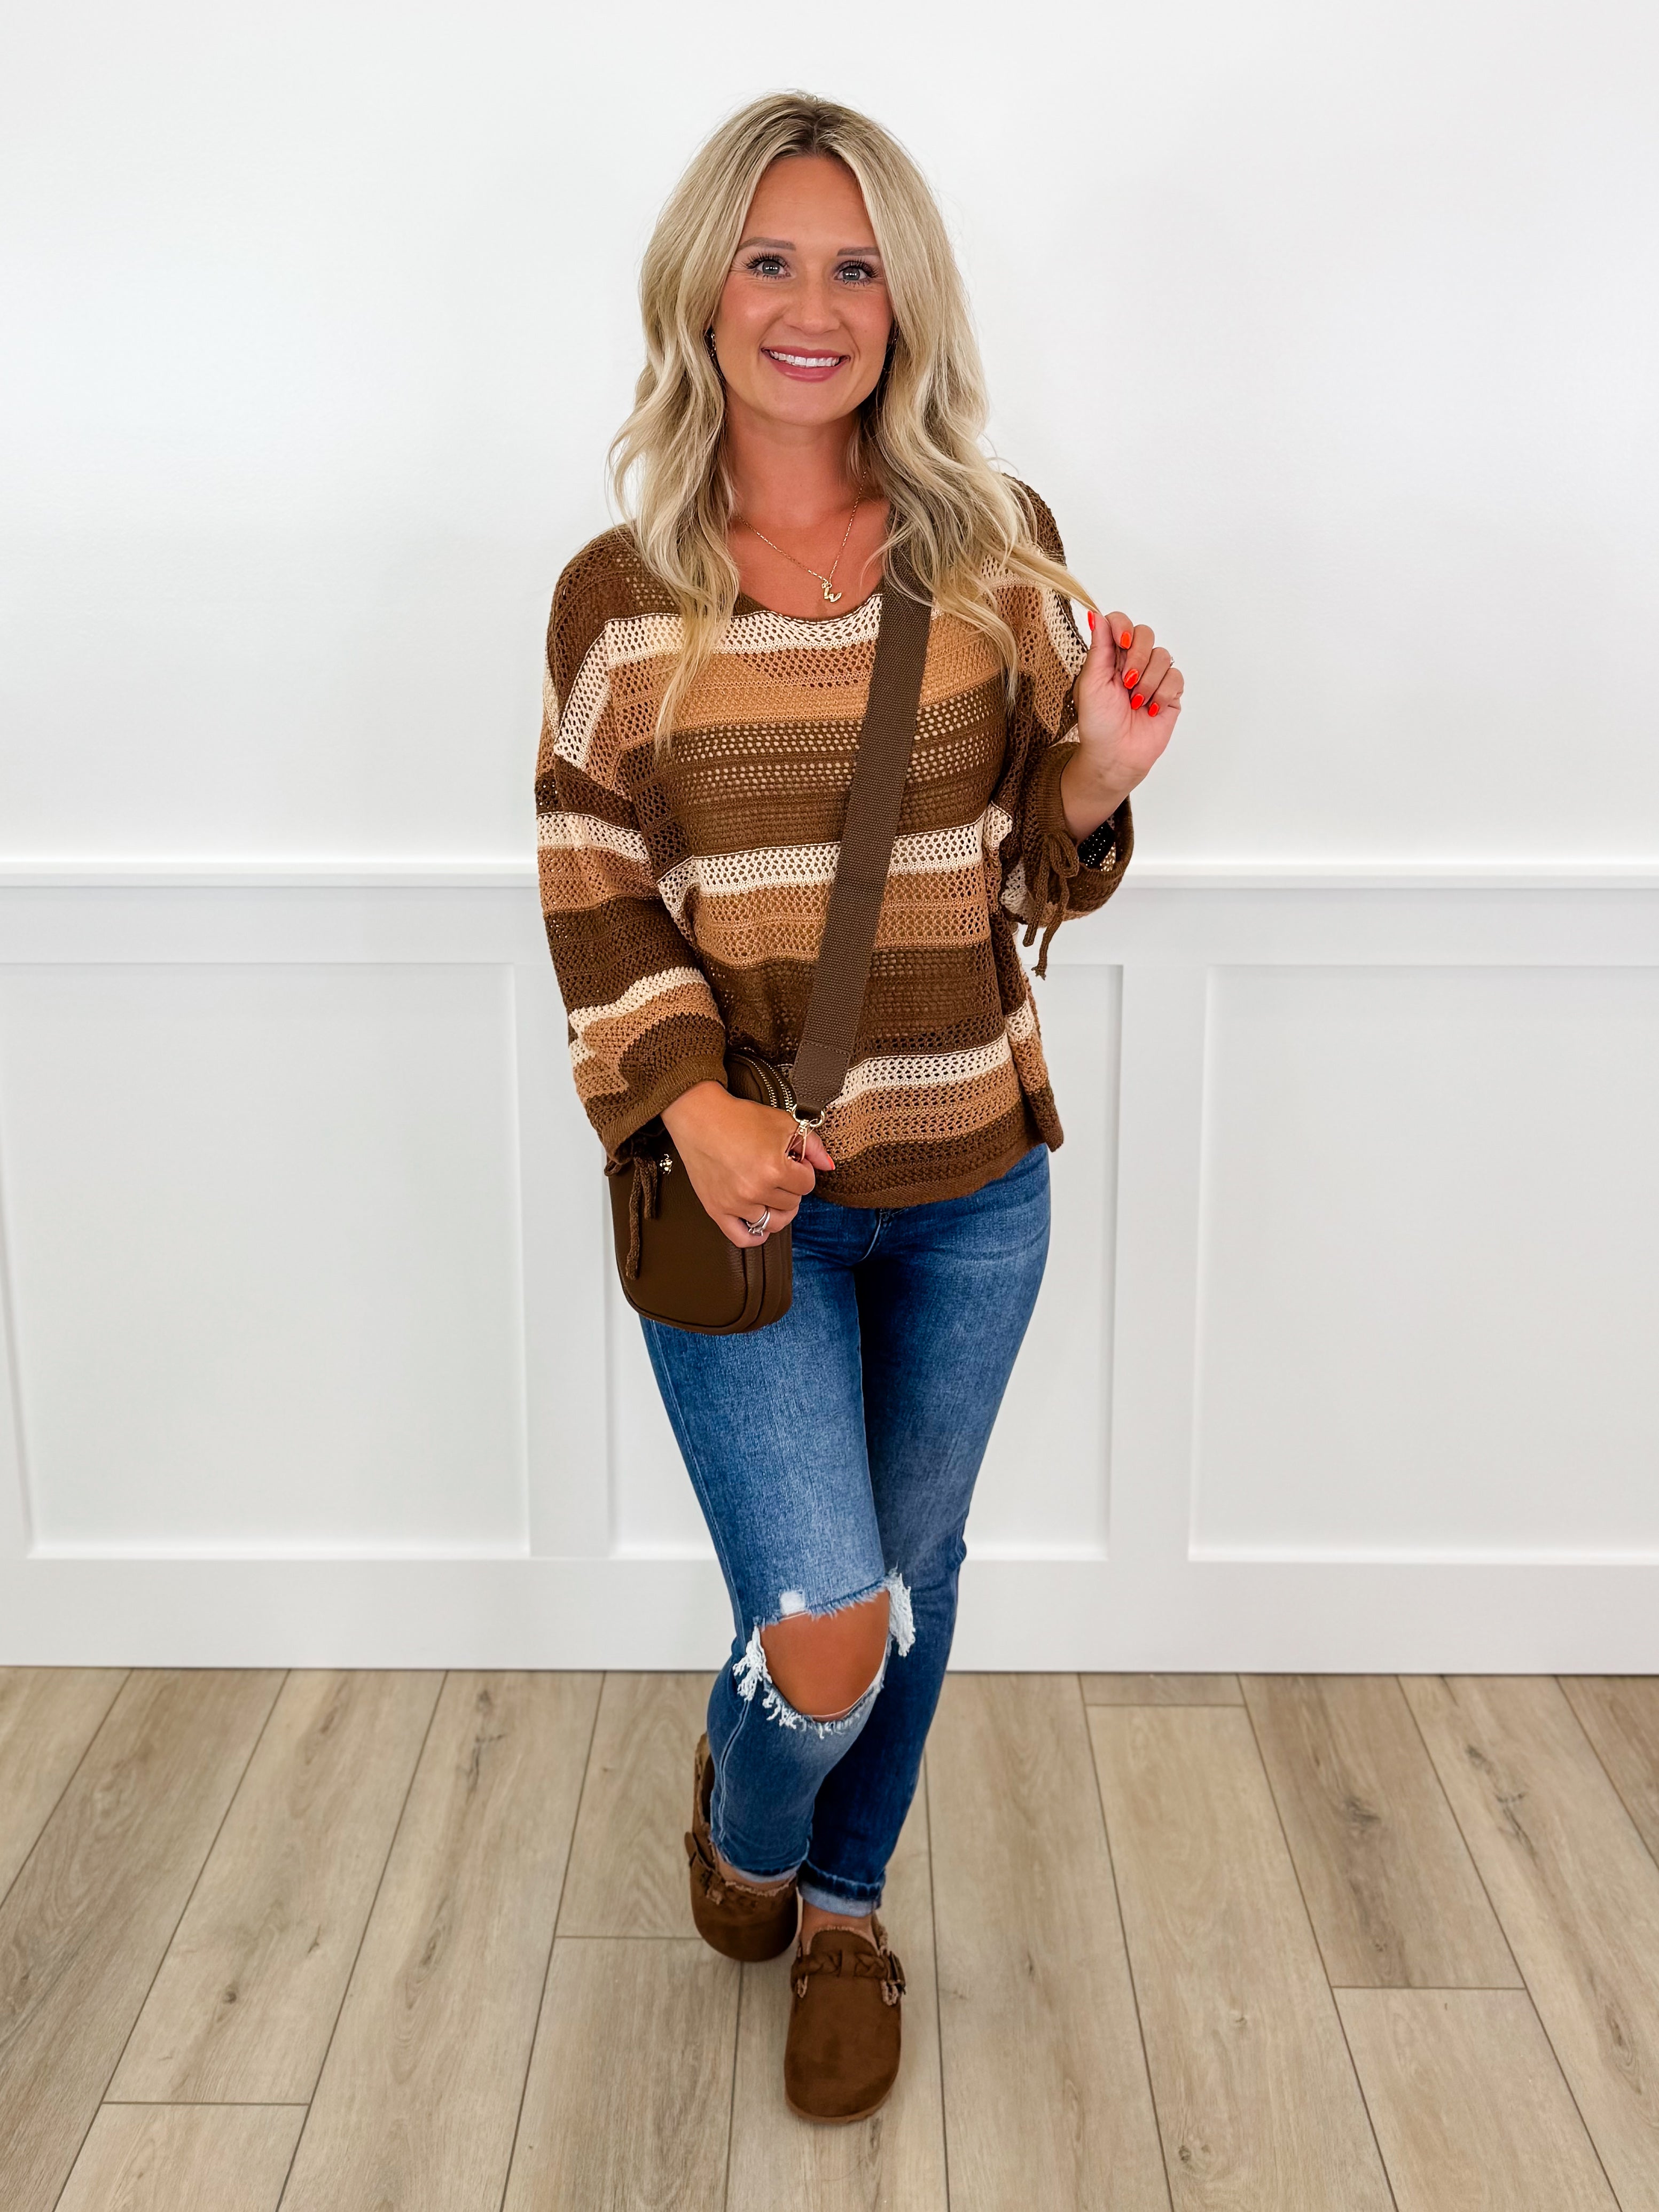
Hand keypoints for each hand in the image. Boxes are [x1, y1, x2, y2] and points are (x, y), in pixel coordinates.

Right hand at [660, 1080, 835, 1248]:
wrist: (700, 1118)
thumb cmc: (739, 1118)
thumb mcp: (783, 1123)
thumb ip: (812, 1145)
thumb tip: (828, 1165)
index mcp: (774, 1168)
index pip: (807, 1185)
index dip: (804, 1171)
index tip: (793, 1162)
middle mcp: (754, 1190)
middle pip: (792, 1204)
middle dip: (791, 1187)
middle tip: (780, 1172)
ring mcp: (735, 1203)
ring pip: (774, 1222)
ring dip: (779, 1209)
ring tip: (773, 1193)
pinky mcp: (717, 1209)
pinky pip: (742, 1238)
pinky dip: (756, 1236)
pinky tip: (761, 1224)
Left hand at [1063, 609, 1183, 840]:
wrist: (1115, 756)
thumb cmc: (1097, 724)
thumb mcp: (1090, 683)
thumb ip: (1098, 648)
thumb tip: (1095, 614)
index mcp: (1110, 656)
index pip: (1121, 622)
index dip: (1123, 627)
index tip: (1121, 644)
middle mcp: (1133, 662)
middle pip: (1145, 633)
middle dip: (1137, 658)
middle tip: (1126, 683)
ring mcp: (1153, 676)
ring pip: (1162, 656)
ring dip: (1148, 682)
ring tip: (1135, 703)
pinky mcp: (1170, 693)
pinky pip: (1176, 677)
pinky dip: (1163, 694)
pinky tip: (1150, 709)